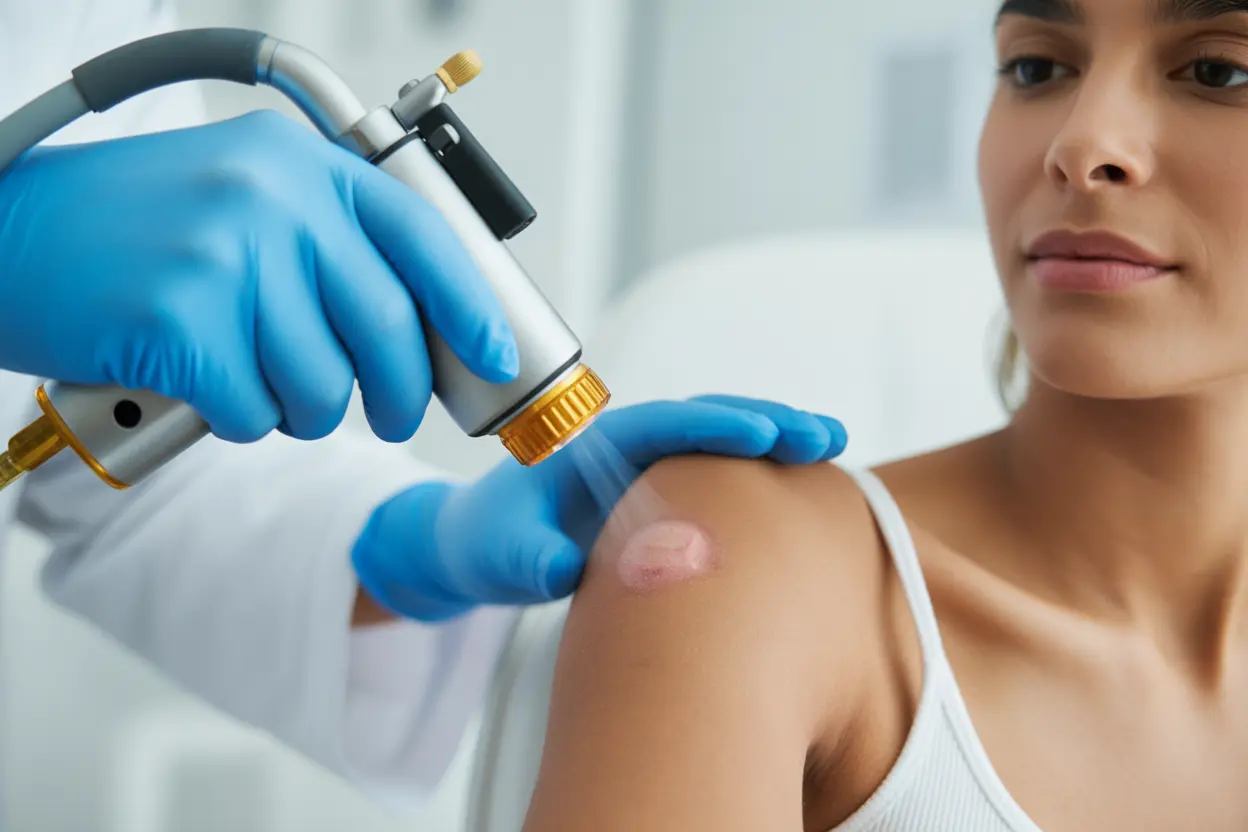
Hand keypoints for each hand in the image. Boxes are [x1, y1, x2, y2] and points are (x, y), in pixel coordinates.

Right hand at [0, 110, 516, 442]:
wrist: (6, 235)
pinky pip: (256, 413)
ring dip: (307, 413)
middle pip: (386, 327)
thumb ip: (327, 244)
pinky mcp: (182, 321)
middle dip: (399, 393)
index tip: (494, 356)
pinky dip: (243, 422)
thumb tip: (419, 326)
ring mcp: (226, 256)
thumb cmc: (130, 230)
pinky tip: (209, 390)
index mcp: (300, 164)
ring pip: (325, 385)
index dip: (470, 307)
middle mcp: (272, 198)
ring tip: (264, 388)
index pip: (421, 236)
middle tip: (388, 416)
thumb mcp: (242, 197)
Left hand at [351, 395, 847, 620]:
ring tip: (831, 442)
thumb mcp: (500, 554)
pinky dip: (765, 473)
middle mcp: (628, 447)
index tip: (760, 435)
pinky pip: (721, 474)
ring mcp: (649, 468)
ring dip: (776, 438)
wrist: (482, 550)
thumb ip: (530, 557)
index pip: (661, 424)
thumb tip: (566, 567)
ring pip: (721, 442)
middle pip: (705, 419)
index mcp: (592, 444)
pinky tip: (810, 481)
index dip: (712, 426)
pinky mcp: (664, 494)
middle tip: (820, 435)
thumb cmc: (489, 543)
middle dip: (765, 421)